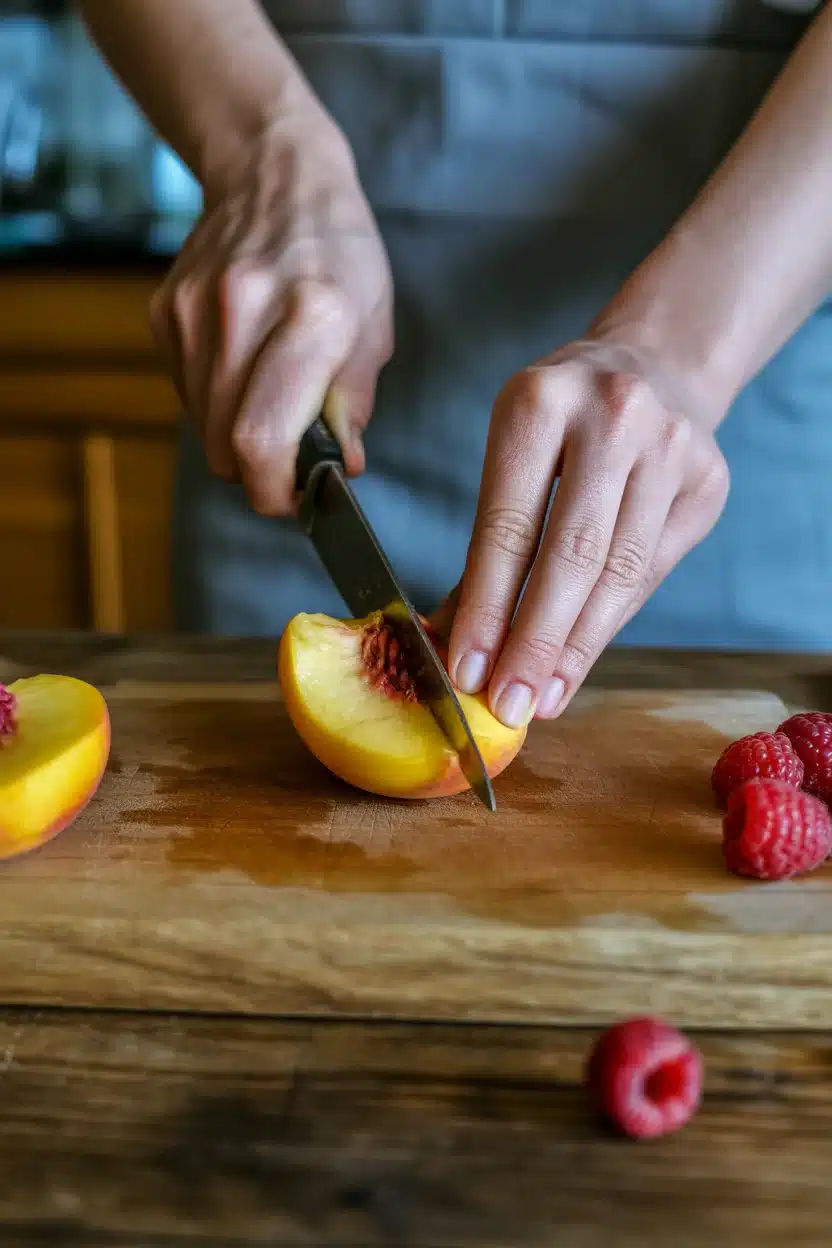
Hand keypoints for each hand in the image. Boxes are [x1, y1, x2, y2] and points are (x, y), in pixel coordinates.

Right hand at [149, 110, 392, 514]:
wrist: (275, 174)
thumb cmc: (340, 254)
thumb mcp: (373, 326)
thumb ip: (353, 404)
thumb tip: (338, 468)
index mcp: (312, 316)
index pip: (263, 438)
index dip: (271, 490)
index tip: (288, 500)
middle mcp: (244, 311)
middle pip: (224, 444)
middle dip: (255, 473)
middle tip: (284, 464)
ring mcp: (194, 310)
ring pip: (201, 425)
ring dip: (233, 437)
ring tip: (268, 403)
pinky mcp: (165, 311)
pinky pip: (185, 392)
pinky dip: (214, 401)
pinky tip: (242, 368)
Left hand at [445, 340, 730, 727]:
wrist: (655, 365)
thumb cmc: (562, 423)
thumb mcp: (511, 453)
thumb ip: (488, 545)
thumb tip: (454, 640)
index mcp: (540, 402)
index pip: (508, 526)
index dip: (487, 608)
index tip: (467, 670)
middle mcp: (613, 417)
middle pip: (571, 556)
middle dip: (534, 642)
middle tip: (507, 705)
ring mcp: (671, 447)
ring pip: (619, 573)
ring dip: (577, 648)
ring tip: (542, 698)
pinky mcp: (707, 480)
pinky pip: (652, 571)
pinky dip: (611, 623)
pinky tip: (580, 660)